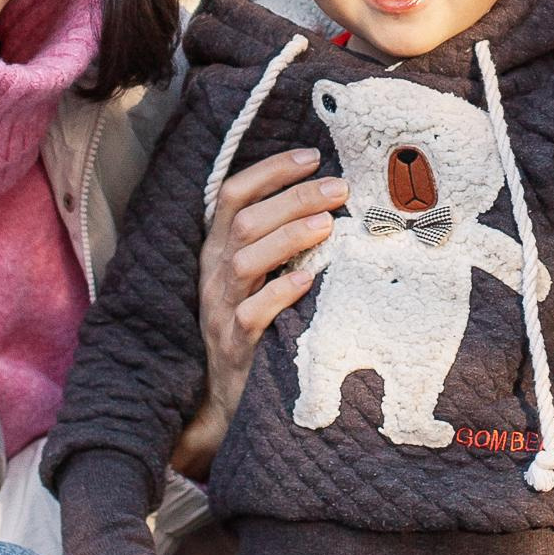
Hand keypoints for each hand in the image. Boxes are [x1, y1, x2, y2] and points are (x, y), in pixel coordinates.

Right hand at [171, 143, 349, 478]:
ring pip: (245, 261)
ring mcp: (220, 309)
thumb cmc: (258, 324)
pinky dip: (279, 294)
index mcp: (219, 249)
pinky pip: (251, 314)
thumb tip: (333, 196)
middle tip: (339, 188)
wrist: (227, 398)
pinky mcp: (235, 345)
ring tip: (329, 225)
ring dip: (288, 236)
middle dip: (293, 198)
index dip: (270, 170)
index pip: (232, 194)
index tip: (312, 156)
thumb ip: (280, 238)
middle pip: (244, 221)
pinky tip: (308, 280)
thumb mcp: (260, 275)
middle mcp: (214, 273)